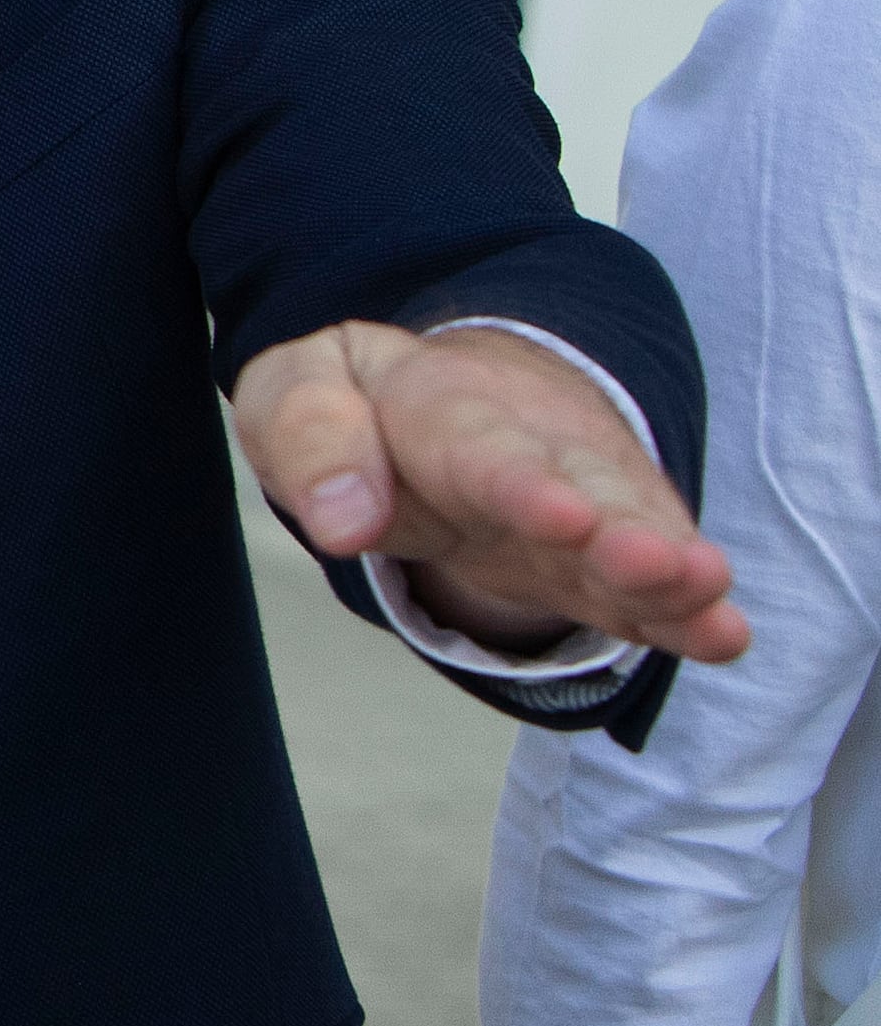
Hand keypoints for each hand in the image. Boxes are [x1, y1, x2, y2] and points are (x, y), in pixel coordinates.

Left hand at [233, 319, 747, 666]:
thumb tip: (345, 522)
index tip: (560, 517)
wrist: (441, 396)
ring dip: (667, 572)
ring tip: (704, 594)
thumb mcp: (302, 390)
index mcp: (445, 409)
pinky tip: (722, 635)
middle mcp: (534, 454)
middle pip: (584, 490)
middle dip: (619, 529)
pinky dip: (684, 614)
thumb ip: (308, 437)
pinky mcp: (603, 561)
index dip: (524, 483)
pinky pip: (646, 591)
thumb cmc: (362, 404)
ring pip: (631, 536)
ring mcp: (582, 507)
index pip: (482, 446)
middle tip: (656, 561)